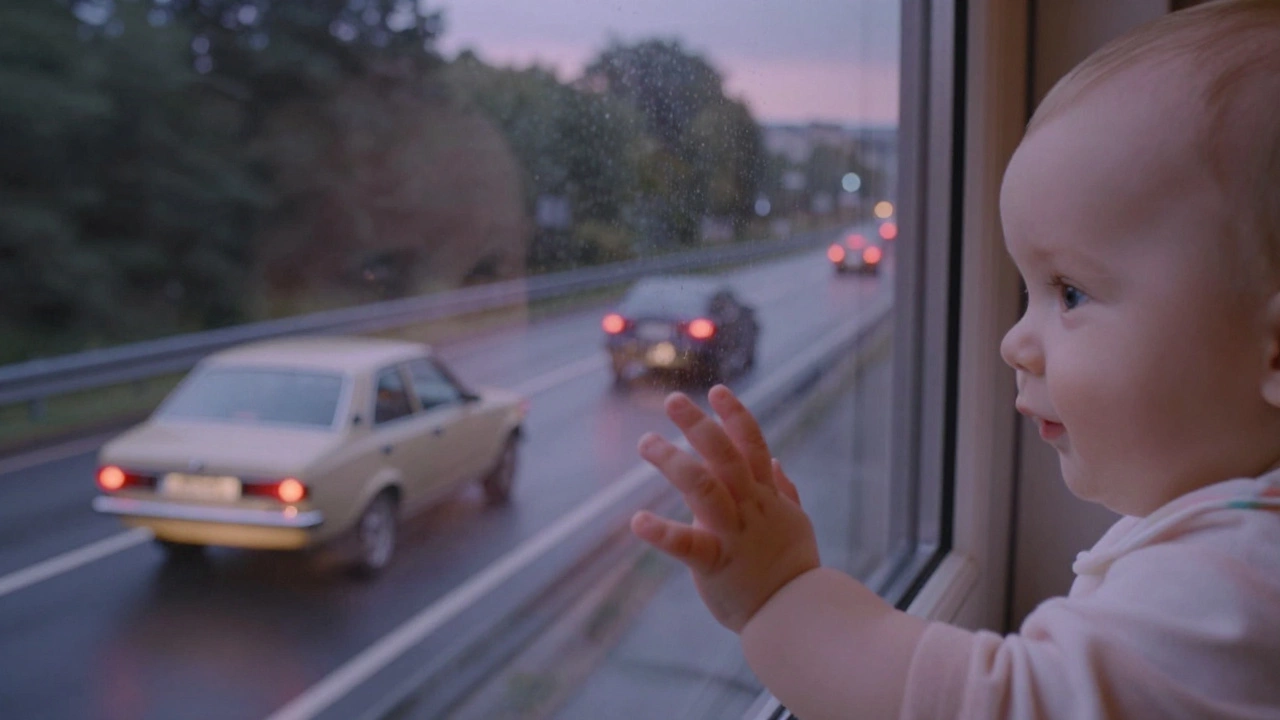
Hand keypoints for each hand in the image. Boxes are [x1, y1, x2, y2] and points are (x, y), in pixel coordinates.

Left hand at [631, 384, 819, 632]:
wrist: (796, 614)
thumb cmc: (793, 569)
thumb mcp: (795, 522)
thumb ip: (783, 491)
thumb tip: (774, 462)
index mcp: (766, 496)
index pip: (752, 445)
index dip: (735, 415)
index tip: (716, 390)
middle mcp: (750, 507)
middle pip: (724, 455)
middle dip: (699, 425)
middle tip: (672, 401)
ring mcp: (733, 533)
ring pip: (703, 487)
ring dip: (673, 460)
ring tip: (646, 442)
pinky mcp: (715, 563)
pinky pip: (687, 545)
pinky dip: (661, 533)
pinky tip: (638, 521)